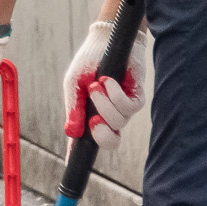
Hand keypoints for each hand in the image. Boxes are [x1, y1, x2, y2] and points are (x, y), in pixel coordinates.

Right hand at [64, 18, 153, 147]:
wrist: (105, 41)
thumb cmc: (88, 62)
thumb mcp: (73, 84)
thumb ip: (73, 108)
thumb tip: (71, 133)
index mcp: (88, 115)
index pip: (83, 139)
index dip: (77, 154)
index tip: (70, 163)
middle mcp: (107, 115)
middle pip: (110, 141)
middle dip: (102, 134)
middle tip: (93, 120)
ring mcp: (123, 108)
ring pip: (119, 122)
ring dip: (106, 104)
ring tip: (96, 85)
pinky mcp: (136, 96)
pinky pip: (130, 107)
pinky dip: (116, 95)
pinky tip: (107, 80)